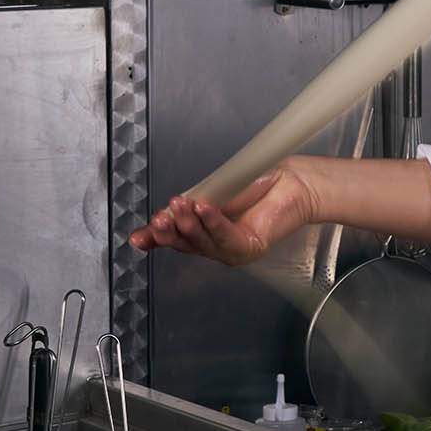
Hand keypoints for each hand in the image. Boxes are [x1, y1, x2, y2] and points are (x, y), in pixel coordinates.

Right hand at [131, 160, 318, 264]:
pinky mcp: (250, 248)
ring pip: (204, 242)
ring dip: (189, 224)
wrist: (291, 181)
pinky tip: (204, 209)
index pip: (174, 239)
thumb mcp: (212, 192)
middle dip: (169, 232)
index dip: (154, 239)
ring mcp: (232, 249)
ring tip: (180, 207)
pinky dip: (213, 222)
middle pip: (186, 244)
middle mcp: (215, 244)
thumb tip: (164, 210)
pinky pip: (227, 236)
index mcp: (203, 232)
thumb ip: (188, 204)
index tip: (138, 238)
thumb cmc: (256, 184)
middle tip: (159, 219)